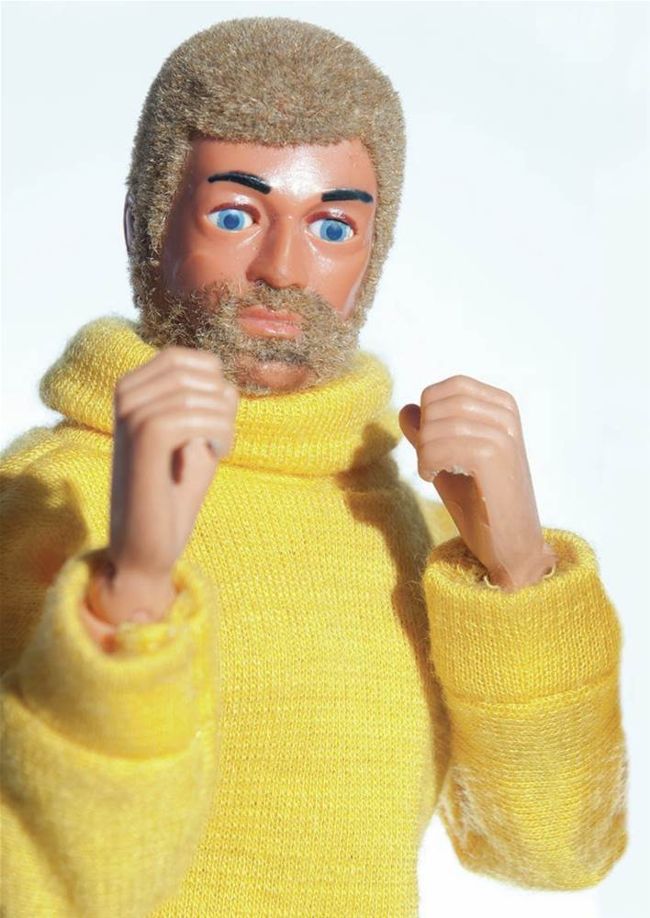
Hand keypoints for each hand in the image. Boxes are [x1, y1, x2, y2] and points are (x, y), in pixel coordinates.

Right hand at [86, 347, 238, 630]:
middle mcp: (125, 394)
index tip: (214, 421)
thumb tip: (227, 381)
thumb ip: (211, 404)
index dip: (214, 385)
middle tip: (218, 440)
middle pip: (197, 373)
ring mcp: (131, 414)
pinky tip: (215, 456)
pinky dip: (219, 435)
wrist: (146, 546)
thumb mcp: (198, 438)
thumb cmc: (174, 492)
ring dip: (223, 424)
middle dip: (221, 405)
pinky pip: (199, 417)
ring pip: (202, 396)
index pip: (185, 358)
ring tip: (215, 452)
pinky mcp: (144, 436)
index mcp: (131, 388)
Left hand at [399, 375, 556, 590]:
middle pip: (439, 403)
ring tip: (432, 472)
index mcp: (503, 407)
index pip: (451, 386)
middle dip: (423, 433)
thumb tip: (407, 408)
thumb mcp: (448, 460)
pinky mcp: (494, 457)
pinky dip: (427, 462)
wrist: (512, 545)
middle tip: (429, 462)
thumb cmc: (482, 504)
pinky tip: (433, 477)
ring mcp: (503, 434)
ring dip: (423, 452)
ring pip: (435, 426)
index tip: (432, 444)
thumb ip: (428, 433)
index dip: (429, 412)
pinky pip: (439, 446)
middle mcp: (506, 415)